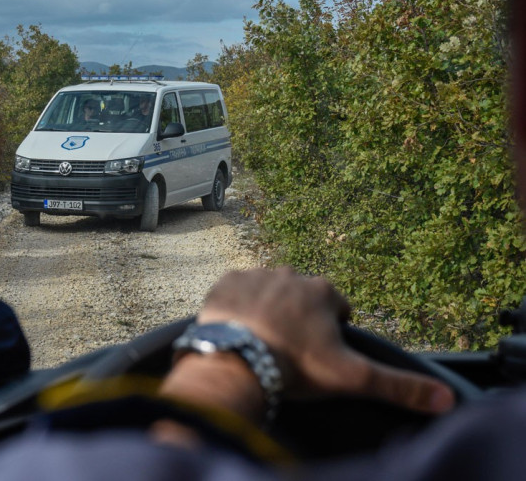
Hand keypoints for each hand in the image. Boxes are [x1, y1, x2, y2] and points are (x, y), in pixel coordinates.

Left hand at [198, 267, 454, 414]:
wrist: (236, 362)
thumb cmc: (295, 367)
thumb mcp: (352, 378)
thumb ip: (400, 386)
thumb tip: (447, 399)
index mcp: (323, 290)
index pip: (336, 308)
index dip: (331, 333)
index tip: (318, 353)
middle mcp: (290, 273)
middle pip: (301, 298)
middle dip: (298, 319)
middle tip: (289, 351)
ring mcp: (255, 275)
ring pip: (267, 292)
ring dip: (267, 311)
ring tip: (262, 342)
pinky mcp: (225, 282)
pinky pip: (235, 291)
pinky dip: (237, 307)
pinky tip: (237, 331)